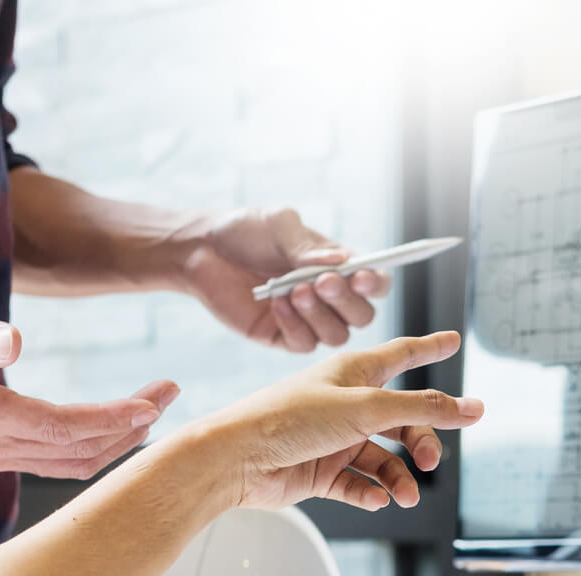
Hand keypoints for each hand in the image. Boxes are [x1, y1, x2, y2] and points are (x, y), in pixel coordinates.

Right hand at [0, 301, 179, 477]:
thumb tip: (13, 339)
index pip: (62, 428)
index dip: (109, 419)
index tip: (150, 403)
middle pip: (79, 449)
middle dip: (130, 424)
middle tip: (170, 390)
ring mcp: (1, 458)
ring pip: (76, 462)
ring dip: (122, 439)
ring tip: (156, 405)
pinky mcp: (7, 456)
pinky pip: (64, 462)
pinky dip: (100, 447)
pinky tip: (124, 426)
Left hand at [181, 208, 390, 351]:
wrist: (204, 250)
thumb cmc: (248, 231)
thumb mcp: (280, 226)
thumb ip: (306, 247)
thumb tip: (337, 262)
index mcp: (339, 268)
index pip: (374, 284)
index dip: (375, 284)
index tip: (362, 276)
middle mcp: (330, 299)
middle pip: (362, 316)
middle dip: (346, 301)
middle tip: (322, 282)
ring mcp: (308, 321)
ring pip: (337, 335)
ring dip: (319, 314)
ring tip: (294, 290)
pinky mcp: (283, 337)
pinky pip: (304, 344)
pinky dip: (294, 324)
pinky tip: (277, 302)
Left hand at [208, 330, 480, 510]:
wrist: (236, 460)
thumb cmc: (288, 418)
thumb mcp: (365, 408)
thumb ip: (421, 409)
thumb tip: (470, 408)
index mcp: (353, 373)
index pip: (401, 355)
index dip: (429, 348)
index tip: (452, 341)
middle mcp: (346, 404)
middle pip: (402, 420)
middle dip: (421, 441)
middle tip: (429, 461)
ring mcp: (333, 440)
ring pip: (382, 460)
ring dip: (398, 478)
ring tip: (404, 495)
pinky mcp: (320, 472)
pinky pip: (357, 485)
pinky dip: (370, 493)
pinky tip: (377, 500)